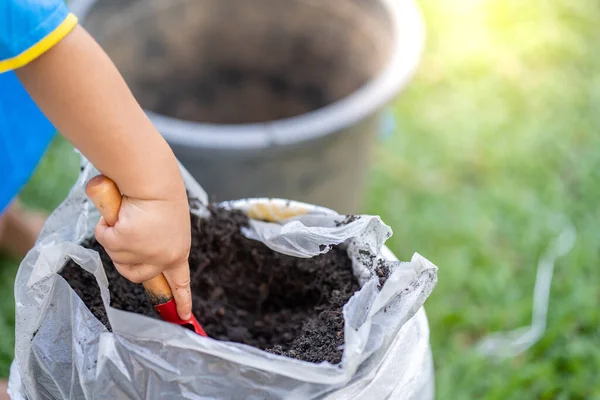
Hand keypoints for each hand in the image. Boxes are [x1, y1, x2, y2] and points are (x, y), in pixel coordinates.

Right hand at [94, 190, 191, 319]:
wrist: (153, 179)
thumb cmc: (160, 193)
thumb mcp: (168, 224)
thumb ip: (157, 240)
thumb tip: (139, 242)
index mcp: (179, 251)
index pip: (180, 282)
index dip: (181, 299)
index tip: (183, 315)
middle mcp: (163, 258)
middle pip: (135, 274)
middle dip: (125, 257)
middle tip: (128, 233)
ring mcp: (144, 254)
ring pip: (117, 256)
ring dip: (116, 235)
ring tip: (130, 214)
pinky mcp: (125, 244)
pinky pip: (105, 238)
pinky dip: (106, 224)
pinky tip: (120, 211)